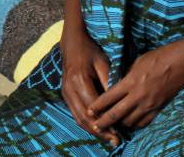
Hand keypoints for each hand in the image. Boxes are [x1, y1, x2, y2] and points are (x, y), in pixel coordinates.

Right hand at [60, 30, 120, 146]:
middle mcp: (69, 88)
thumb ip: (109, 81)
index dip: (105, 119)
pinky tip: (97, 129)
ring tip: (107, 138)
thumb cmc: (90, 51)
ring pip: (78, 118)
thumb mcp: (102, 62)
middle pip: (84, 116)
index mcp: (79, 79)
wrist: (72, 43)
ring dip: (92, 130)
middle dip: (99, 130)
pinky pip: (74, 113)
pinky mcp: (65, 94)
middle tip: (114, 140)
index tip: (118, 130)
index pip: (93, 106)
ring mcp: (65, 92)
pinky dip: (85, 123)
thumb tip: (118, 102)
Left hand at [89, 38, 183, 131]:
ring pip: (129, 121)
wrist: (183, 63)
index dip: (97, 106)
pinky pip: (143, 122)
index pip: (108, 98)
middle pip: (116, 114)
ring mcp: (149, 104)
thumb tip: (116, 84)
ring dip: (120, 123)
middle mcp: (138, 96)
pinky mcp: (159, 108)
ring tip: (112, 123)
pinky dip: (135, 123)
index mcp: (131, 82)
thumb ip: (126, 76)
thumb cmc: (159, 57)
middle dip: (103, 122)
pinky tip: (130, 121)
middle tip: (95, 125)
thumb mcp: (137, 62)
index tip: (89, 110)